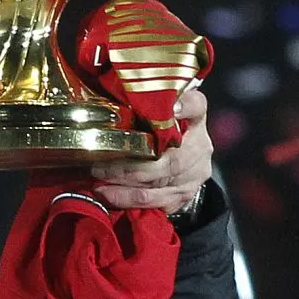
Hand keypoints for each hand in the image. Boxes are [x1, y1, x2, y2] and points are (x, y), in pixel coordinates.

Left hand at [91, 89, 212, 213]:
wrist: (187, 166)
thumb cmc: (164, 134)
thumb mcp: (161, 114)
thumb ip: (150, 104)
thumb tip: (130, 93)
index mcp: (195, 121)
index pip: (197, 107)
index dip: (186, 107)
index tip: (173, 108)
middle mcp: (200, 149)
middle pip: (166, 162)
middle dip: (127, 168)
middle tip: (98, 166)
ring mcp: (193, 178)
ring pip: (157, 188)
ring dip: (123, 188)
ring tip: (98, 184)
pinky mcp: (183, 198)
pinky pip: (154, 205)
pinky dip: (128, 202)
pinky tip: (108, 196)